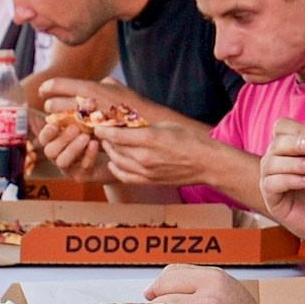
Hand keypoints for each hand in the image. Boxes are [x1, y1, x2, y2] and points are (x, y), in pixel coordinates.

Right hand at [35, 79, 130, 179]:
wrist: (126, 148)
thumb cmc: (106, 125)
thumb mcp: (93, 108)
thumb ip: (77, 99)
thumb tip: (65, 86)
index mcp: (59, 136)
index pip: (44, 135)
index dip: (46, 130)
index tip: (53, 122)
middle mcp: (60, 152)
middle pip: (49, 149)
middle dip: (60, 138)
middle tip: (74, 127)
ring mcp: (71, 165)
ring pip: (61, 160)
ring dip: (72, 147)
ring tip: (86, 137)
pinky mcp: (84, 175)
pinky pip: (81, 168)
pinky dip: (87, 155)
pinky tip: (96, 145)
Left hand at [94, 106, 212, 185]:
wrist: (206, 163)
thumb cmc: (190, 140)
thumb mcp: (166, 125)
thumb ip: (144, 125)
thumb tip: (126, 122)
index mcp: (149, 138)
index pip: (115, 134)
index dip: (103, 129)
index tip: (98, 124)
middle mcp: (144, 157)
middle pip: (114, 147)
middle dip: (105, 139)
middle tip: (102, 132)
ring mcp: (146, 171)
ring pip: (117, 161)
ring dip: (109, 152)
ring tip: (108, 145)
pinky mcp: (149, 181)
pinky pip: (124, 176)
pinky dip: (116, 168)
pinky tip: (114, 162)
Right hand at [258, 125, 304, 248]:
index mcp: (295, 148)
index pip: (283, 128)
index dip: (298, 130)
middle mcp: (281, 162)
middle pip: (275, 143)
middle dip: (295, 143)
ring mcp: (275, 181)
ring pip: (269, 163)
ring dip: (292, 162)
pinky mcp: (273, 201)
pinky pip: (270, 184)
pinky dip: (288, 179)